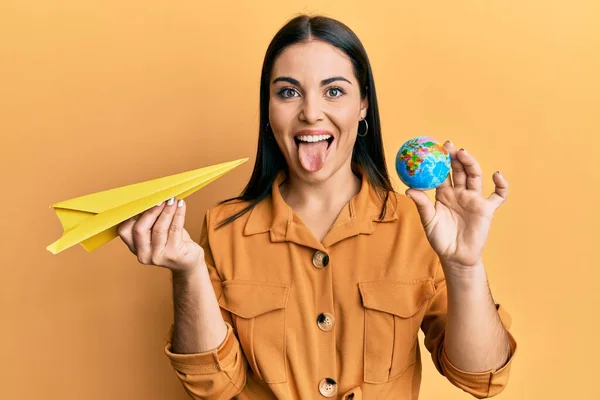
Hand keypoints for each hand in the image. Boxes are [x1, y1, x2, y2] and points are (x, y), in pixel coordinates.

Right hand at [117, 197, 202, 272]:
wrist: (189, 262)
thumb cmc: (172, 242)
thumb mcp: (157, 231)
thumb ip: (150, 218)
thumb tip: (151, 195)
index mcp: (134, 247)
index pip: (125, 229)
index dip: (133, 212)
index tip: (144, 198)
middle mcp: (143, 254)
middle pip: (140, 228)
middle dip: (151, 210)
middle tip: (161, 198)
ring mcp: (158, 256)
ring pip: (159, 228)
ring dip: (167, 210)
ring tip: (173, 199)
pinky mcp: (174, 254)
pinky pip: (175, 229)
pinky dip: (178, 214)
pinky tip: (181, 205)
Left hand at [405, 141, 507, 268]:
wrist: (455, 256)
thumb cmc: (440, 239)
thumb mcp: (428, 221)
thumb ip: (422, 204)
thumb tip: (409, 190)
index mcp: (444, 194)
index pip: (443, 173)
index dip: (440, 161)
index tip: (434, 148)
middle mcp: (459, 193)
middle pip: (459, 170)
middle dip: (455, 157)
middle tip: (449, 145)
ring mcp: (473, 199)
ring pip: (474, 177)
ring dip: (471, 164)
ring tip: (463, 154)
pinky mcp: (486, 209)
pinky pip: (498, 195)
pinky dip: (502, 185)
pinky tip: (497, 175)